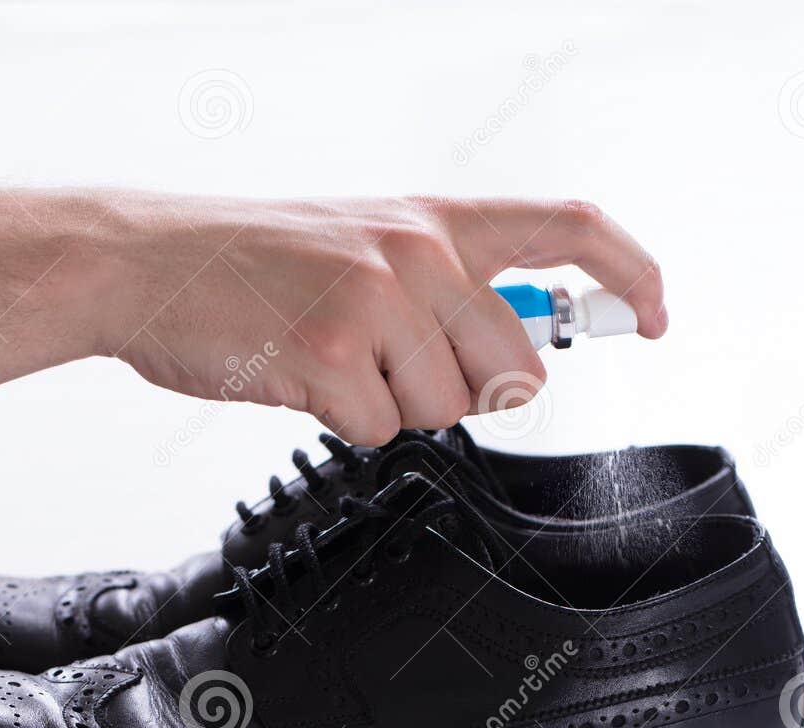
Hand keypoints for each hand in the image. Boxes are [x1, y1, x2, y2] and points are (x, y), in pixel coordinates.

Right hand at [92, 193, 666, 444]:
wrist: (147, 265)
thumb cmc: (252, 262)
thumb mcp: (361, 243)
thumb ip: (444, 286)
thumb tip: (520, 356)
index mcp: (432, 219)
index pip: (569, 227)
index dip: (632, 272)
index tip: (655, 313)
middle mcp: (416, 253)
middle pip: (517, 367)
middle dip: (475, 396)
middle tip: (404, 375)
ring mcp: (375, 304)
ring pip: (449, 411)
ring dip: (396, 410)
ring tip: (334, 364)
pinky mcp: (332, 358)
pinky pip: (382, 432)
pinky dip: (345, 424)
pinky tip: (301, 379)